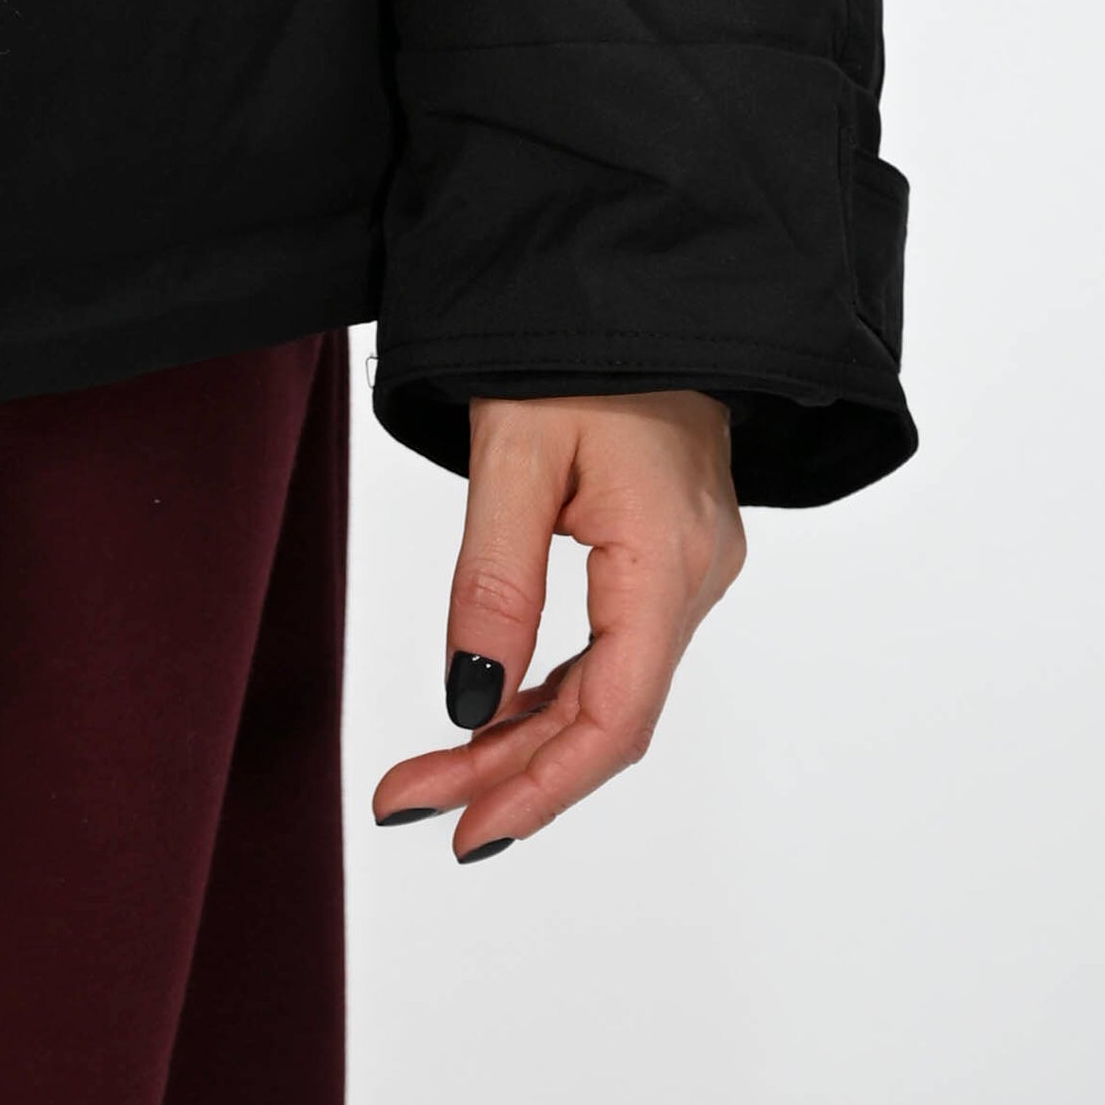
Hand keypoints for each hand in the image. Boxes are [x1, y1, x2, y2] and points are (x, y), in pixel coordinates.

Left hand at [372, 390, 744, 863]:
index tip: (467, 832)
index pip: (616, 714)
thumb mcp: (515, 453)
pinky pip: (611, 647)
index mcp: (668, 558)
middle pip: (606, 714)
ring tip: (429, 778)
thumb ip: (493, 581)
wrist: (634, 272)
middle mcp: (694, 576)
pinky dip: (549, 688)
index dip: (543, 785)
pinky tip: (491, 715)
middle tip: (410, 804)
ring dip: (522, 737)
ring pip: (608, 688)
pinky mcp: (665, 554)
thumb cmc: (574, 343)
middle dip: (507, 771)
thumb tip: (468, 703)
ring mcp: (687, 568)